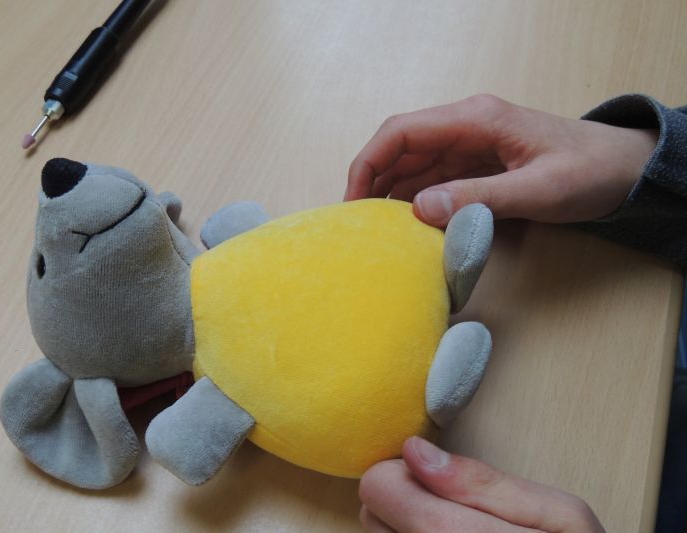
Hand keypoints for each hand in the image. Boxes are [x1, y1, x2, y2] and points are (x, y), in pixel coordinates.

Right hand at [345, 95, 656, 226]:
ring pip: (414, 164)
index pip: (403, 131)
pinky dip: (416, 200)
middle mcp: (466, 126)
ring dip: (391, 194)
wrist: (627, 169)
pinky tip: (408, 225)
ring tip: (375, 230)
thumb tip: (420, 207)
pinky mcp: (478, 164)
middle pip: (401, 147)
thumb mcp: (538, 189)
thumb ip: (479, 197)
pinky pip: (434, 179)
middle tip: (357, 224)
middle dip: (372, 181)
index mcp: (476, 119)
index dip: (369, 162)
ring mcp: (471, 145)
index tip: (353, 200)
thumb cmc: (590, 172)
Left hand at [359, 437, 604, 531]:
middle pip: (373, 517)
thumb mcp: (560, 515)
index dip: (399, 471)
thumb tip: (414, 451)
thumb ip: (485, 481)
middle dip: (400, 498)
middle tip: (444, 501)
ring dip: (401, 526)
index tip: (428, 471)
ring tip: (450, 528)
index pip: (384, 490)